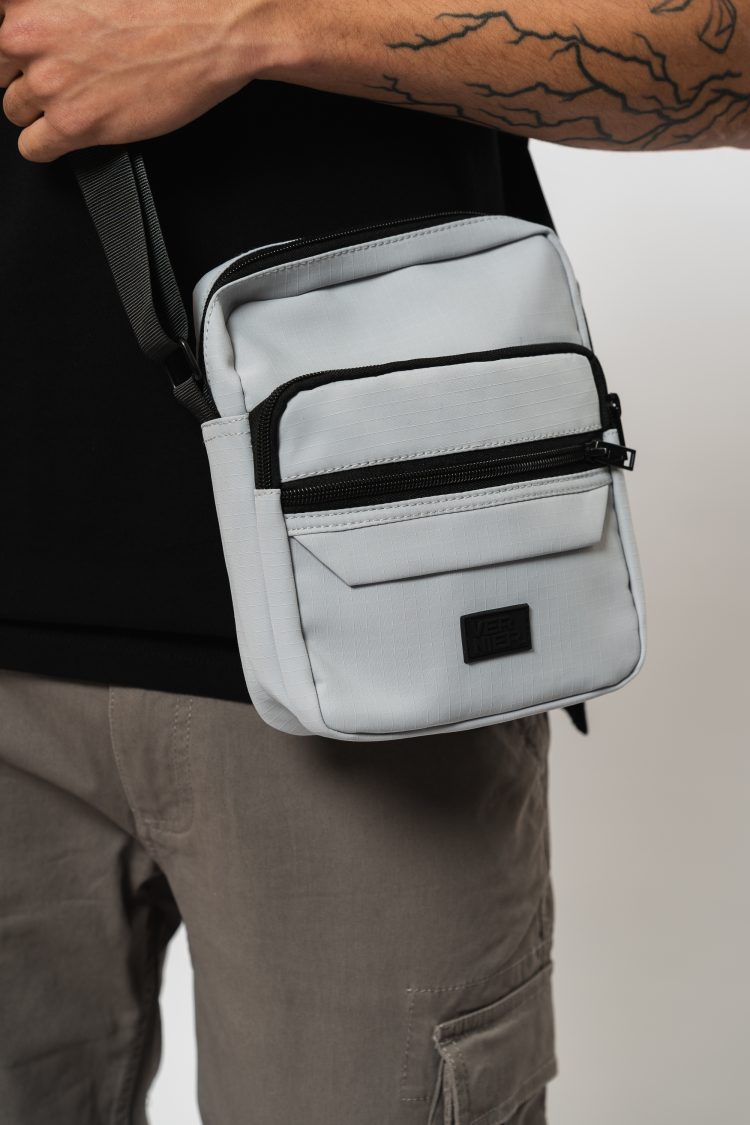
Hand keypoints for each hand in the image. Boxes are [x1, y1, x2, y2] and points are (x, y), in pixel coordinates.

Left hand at [0, 0, 286, 161]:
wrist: (211, 27)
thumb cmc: (164, 0)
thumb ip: (53, 4)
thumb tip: (48, 23)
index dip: (14, 44)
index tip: (33, 52)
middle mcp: (25, 34)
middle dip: (23, 73)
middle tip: (63, 72)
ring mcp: (48, 82)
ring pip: (12, 110)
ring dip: (39, 109)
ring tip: (77, 100)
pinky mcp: (73, 124)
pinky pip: (32, 148)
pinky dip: (47, 145)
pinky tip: (72, 131)